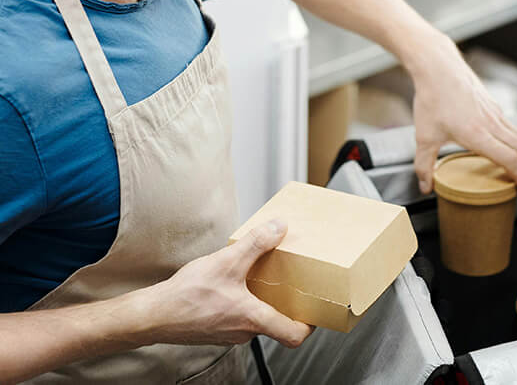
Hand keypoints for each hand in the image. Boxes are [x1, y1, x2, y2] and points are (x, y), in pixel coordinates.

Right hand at [146, 219, 312, 348]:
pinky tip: (235, 281)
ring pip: (256, 318)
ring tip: (263, 276)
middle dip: (286, 303)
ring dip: (263, 299)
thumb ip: (256, 243)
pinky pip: (239, 315)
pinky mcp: (216, 328)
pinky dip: (244, 299)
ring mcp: (229, 332)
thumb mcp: (227, 262)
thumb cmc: (186, 297)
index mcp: (253, 319)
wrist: (153, 315)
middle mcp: (244, 331)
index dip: (309, 325)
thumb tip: (279, 228)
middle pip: (277, 323)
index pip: (293, 335)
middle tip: (294, 283)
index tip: (317, 311)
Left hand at [410, 34, 516, 194]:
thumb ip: (424, 165)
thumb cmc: (432, 98)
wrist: (437, 67)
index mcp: (478, 134)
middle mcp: (492, 123)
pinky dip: (516, 140)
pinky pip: (511, 126)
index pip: (510, 160)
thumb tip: (426, 187)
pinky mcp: (492, 105)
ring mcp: (495, 112)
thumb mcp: (424, 137)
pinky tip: (504, 145)